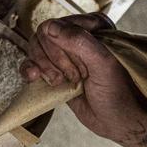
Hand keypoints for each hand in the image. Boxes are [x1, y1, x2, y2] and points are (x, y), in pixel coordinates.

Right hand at [21, 15, 146, 146]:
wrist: (118, 121)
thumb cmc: (118, 92)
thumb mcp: (103, 63)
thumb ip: (79, 41)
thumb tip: (50, 27)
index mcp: (92, 26)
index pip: (57, 25)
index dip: (60, 47)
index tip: (79, 67)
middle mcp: (77, 37)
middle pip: (42, 36)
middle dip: (52, 59)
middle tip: (71, 77)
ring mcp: (65, 55)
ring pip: (35, 49)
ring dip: (43, 67)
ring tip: (59, 83)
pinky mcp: (55, 71)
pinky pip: (30, 64)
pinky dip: (28, 70)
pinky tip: (34, 79)